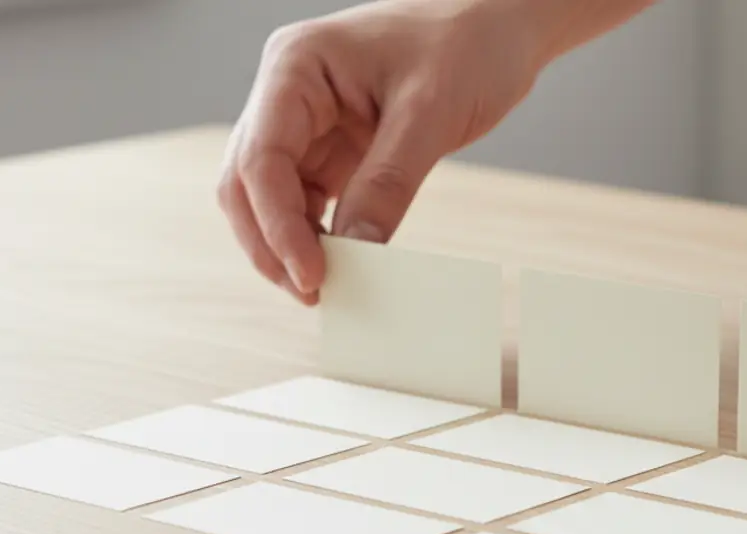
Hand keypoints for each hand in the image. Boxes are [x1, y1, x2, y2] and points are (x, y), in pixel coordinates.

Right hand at [216, 0, 544, 304]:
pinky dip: (319, 234)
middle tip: (311, 293)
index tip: (312, 274)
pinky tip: (343, 263)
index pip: (260, 157)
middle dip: (271, 242)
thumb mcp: (430, 114)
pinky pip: (309, 198)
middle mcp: (289, 92)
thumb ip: (388, 182)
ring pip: (272, 197)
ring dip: (291, 244)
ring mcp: (308, 121)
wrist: (499, 27)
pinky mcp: (334, 146)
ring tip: (328, 287)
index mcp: (296, 65)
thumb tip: (356, 251)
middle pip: (248, 182)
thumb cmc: (467, 44)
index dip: (277, 225)